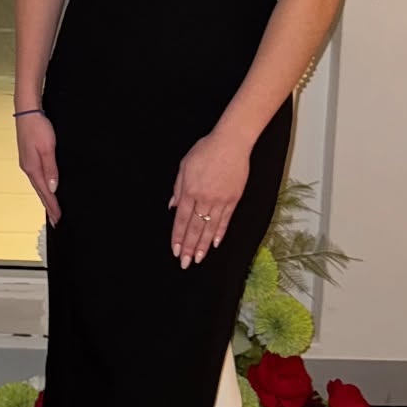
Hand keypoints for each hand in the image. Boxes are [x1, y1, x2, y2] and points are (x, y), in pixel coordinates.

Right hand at [16, 111, 61, 226]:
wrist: (27, 113)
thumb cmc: (37, 127)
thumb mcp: (48, 148)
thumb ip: (51, 169)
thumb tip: (53, 187)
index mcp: (33, 168)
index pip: (45, 192)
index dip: (53, 206)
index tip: (59, 218)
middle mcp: (28, 168)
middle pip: (40, 192)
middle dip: (48, 207)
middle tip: (56, 220)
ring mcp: (27, 163)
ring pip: (38, 185)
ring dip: (45, 198)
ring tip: (51, 209)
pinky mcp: (28, 158)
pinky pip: (36, 178)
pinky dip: (41, 187)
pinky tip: (45, 188)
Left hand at [169, 130, 249, 269]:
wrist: (231, 143)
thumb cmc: (205, 151)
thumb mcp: (184, 166)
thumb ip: (178, 188)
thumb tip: (173, 207)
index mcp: (190, 191)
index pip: (182, 220)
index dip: (178, 236)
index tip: (175, 250)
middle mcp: (204, 199)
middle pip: (195, 228)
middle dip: (189, 247)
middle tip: (185, 263)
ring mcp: (220, 200)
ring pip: (210, 228)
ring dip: (204, 245)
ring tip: (199, 259)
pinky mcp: (234, 199)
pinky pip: (226, 220)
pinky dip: (220, 233)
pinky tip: (215, 244)